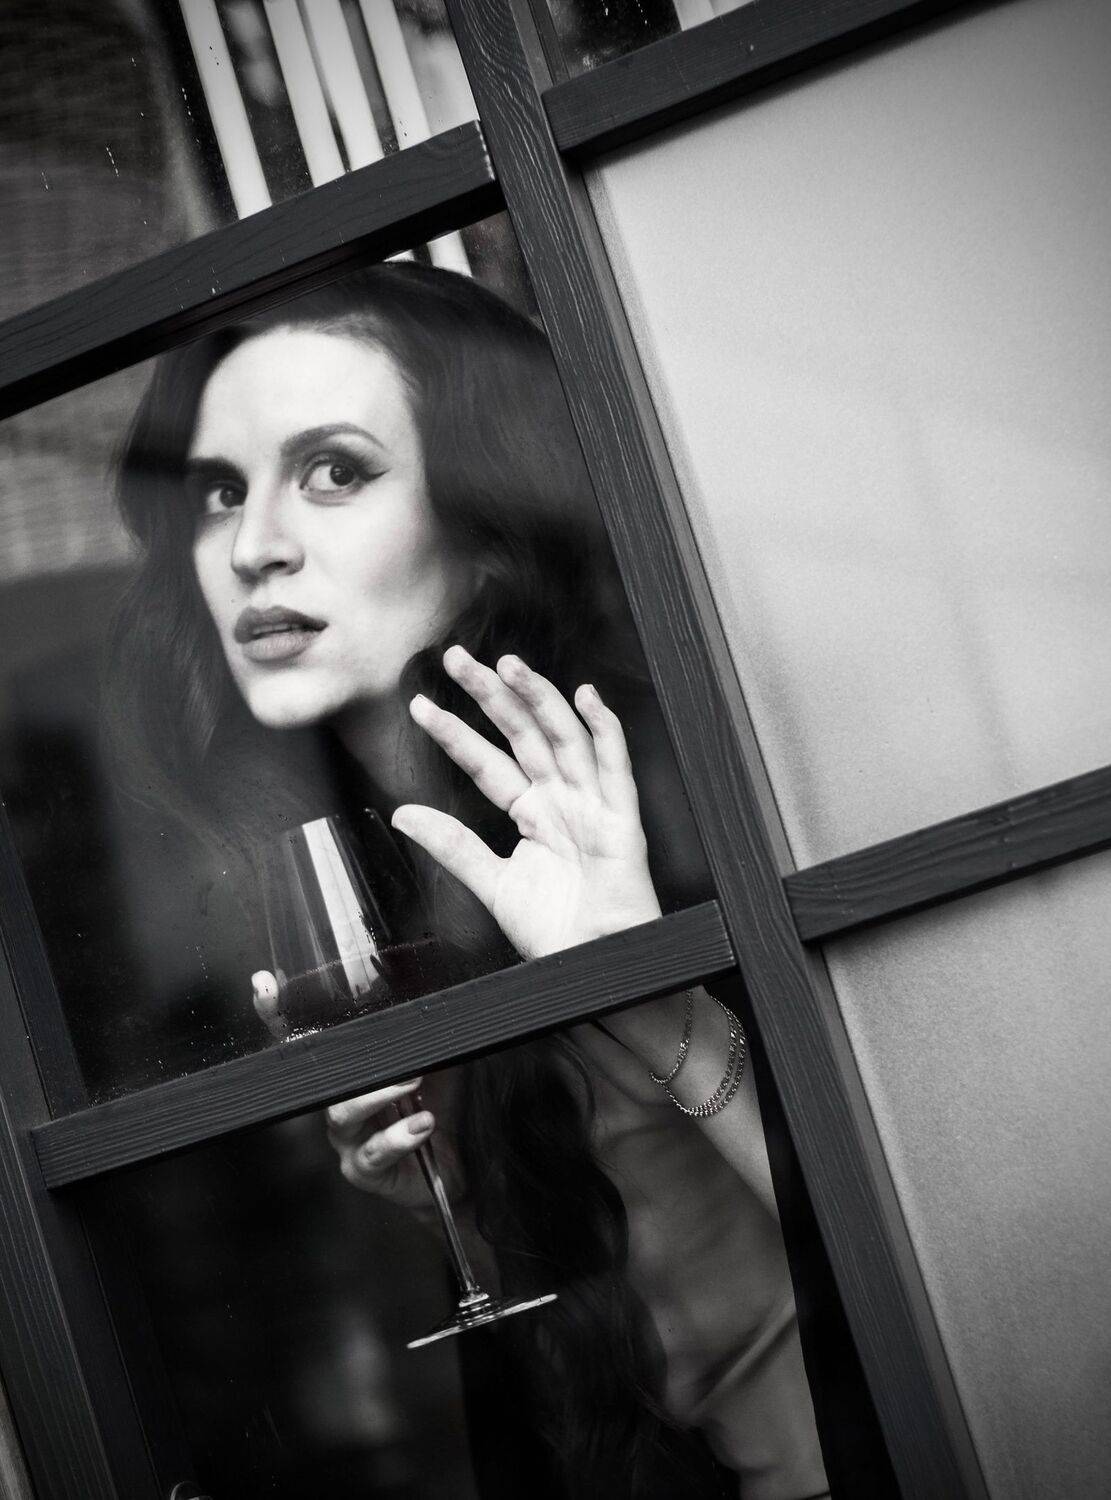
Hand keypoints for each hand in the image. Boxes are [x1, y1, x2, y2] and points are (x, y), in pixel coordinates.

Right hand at [251, 973, 437, 1211]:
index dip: (278, 1015)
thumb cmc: (434, 1110)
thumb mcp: (436, 1064)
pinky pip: (373, 1152)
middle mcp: (336, 1103)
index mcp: (347, 1073)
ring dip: (379, 1094)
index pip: (308, 1042)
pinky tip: (423, 1123)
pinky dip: (400, 1136)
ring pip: (343, 1113)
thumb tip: (429, 994)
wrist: (451, 1170)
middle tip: (368, 1036)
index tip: (264, 985)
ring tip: (413, 1082)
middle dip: (326, 1052)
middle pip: (316, 1075)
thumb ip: (424, 1034)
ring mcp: (345, 1139)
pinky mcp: (362, 1170)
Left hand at [392, 646, 661, 959]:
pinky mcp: (622, 821)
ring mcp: (592, 806)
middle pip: (523, 735)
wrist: (595, 968)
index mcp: (532, 814)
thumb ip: (452, 846)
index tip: (420, 705)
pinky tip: (585, 698)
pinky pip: (616, 768)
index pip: (487, 762)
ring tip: (507, 665)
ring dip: (538, 699)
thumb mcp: (492, 884)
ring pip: (564, 739)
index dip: (455, 733)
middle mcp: (562, 801)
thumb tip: (401, 813)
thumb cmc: (557, 934)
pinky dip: (605, 731)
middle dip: (492, 695)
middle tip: (457, 658)